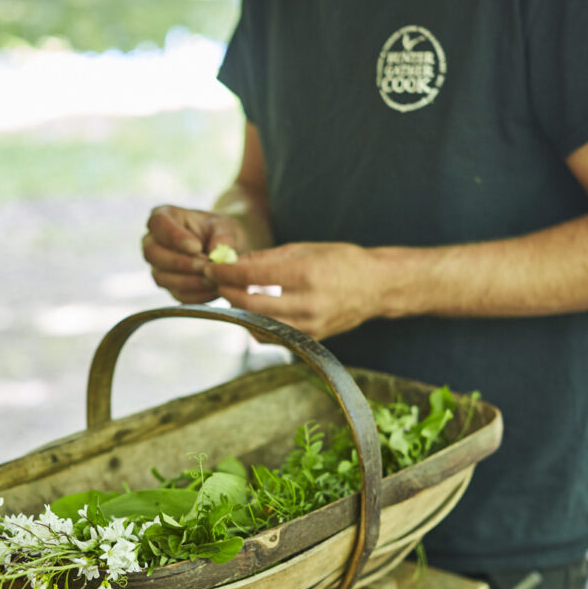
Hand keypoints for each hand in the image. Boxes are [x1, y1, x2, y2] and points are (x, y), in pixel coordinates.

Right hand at [142, 205, 244, 303]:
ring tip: (213, 279)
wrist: (224, 249)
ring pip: (161, 277)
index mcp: (164, 217)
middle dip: (180, 263)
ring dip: (189, 281)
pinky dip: (196, 294)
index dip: (174, 237)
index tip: (196, 247)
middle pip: (153, 253)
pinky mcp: (168, 286)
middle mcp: (153, 242)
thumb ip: (222, 239)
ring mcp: (157, 266)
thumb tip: (217, 258)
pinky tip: (213, 290)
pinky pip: (176, 294)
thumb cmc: (220, 231)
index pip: (158, 222)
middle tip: (205, 266)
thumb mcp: (226, 227)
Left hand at [206, 242, 393, 340]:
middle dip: (227, 292)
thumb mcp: (305, 249)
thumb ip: (267, 258)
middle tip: (215, 281)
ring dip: (239, 310)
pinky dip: (256, 325)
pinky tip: (252, 312)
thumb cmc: (341, 261)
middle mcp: (308, 304)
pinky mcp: (311, 339)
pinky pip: (273, 337)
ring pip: (258, 325)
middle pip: (251, 305)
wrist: (377, 287)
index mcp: (307, 275)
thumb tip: (233, 262)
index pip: (253, 276)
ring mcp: (310, 326)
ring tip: (233, 294)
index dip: (226, 272)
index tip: (210, 267)